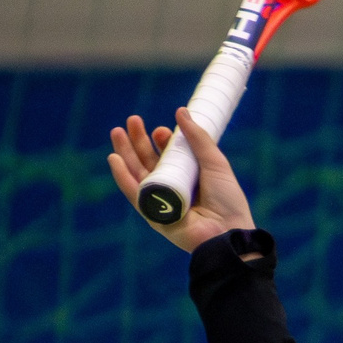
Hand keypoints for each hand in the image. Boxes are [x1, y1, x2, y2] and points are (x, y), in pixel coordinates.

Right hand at [107, 109, 254, 252]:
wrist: (228, 231)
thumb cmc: (227, 200)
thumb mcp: (215, 163)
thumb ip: (198, 138)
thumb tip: (181, 111)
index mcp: (188, 176)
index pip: (168, 155)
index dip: (162, 141)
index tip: (161, 130)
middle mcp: (173, 188)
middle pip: (149, 160)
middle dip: (139, 141)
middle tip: (133, 120)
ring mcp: (161, 201)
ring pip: (137, 173)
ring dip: (125, 152)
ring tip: (117, 132)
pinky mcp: (152, 215)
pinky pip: (133, 193)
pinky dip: (122, 176)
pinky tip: (114, 159)